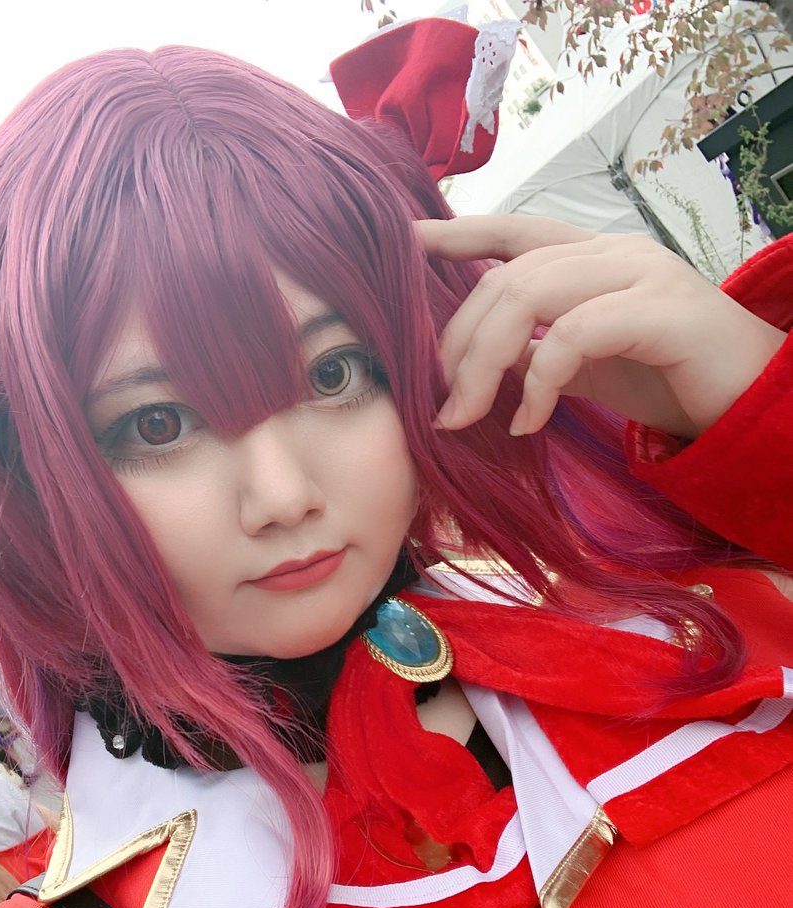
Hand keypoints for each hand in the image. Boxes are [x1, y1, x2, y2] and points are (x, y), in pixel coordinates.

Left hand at [418, 214, 786, 437]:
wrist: (753, 401)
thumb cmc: (670, 378)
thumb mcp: (590, 361)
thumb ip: (541, 347)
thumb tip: (478, 363)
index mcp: (596, 256)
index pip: (516, 232)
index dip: (459, 234)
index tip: (408, 244)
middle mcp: (615, 252)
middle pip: (508, 274)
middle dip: (459, 339)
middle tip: (439, 401)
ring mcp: (642, 275)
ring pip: (531, 295)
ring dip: (483, 363)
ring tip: (465, 415)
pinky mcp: (663, 313)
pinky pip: (575, 336)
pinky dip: (538, 382)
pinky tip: (528, 422)